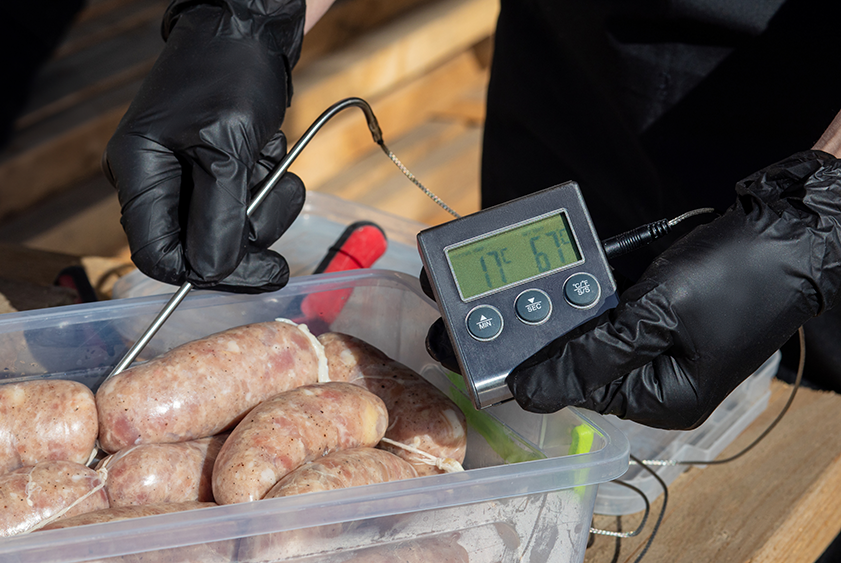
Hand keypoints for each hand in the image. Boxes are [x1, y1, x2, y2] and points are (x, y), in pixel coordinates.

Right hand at [103, 0, 305, 292]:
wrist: (250, 27)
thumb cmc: (230, 74)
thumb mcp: (226, 149)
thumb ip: (218, 216)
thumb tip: (211, 272)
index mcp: (138, 174)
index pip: (157, 257)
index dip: (206, 272)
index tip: (261, 271)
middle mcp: (155, 182)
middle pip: (197, 247)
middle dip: (246, 229)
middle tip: (277, 199)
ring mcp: (184, 177)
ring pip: (228, 228)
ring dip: (263, 202)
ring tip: (270, 158)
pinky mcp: (212, 171)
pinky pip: (243, 202)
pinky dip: (266, 183)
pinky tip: (268, 148)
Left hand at [428, 150, 840, 428]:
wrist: (796, 222)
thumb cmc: (738, 274)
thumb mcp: (656, 317)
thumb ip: (589, 353)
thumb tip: (527, 389)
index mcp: (655, 395)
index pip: (568, 385)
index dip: (512, 366)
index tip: (456, 347)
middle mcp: (647, 369)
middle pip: (564, 352)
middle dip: (507, 328)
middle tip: (449, 309)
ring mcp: (647, 330)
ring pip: (573, 320)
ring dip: (529, 299)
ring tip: (471, 281)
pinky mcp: (649, 296)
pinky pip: (594, 292)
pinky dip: (563, 279)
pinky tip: (520, 264)